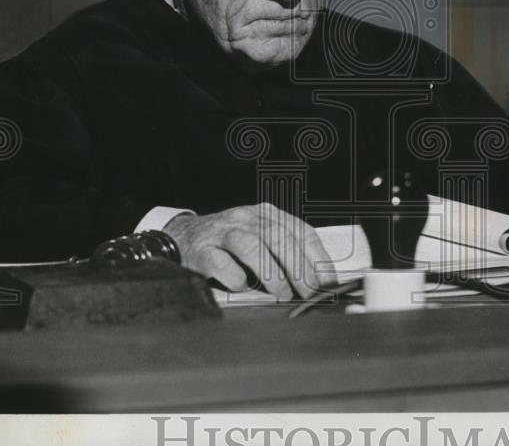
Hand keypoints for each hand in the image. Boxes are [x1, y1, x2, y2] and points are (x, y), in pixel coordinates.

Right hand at [163, 204, 336, 300]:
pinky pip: (221, 263)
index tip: (327, 281)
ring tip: (282, 294)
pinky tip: (243, 287)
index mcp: (266, 214)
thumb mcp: (260, 238)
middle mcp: (246, 218)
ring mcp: (222, 232)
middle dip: (299, 268)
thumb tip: (316, 282)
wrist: (181, 238)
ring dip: (271, 273)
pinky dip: (235, 277)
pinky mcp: (201, 250)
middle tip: (309, 293)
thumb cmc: (228, 243)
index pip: (300, 231)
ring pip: (251, 246)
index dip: (317, 257)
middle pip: (279, 238)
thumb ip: (284, 253)